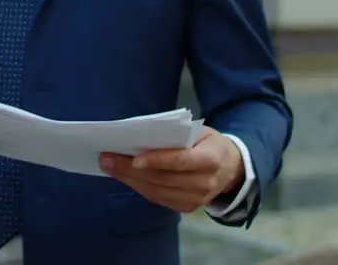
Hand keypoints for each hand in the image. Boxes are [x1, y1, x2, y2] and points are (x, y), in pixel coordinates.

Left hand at [98, 126, 244, 212]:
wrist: (231, 168)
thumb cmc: (209, 143)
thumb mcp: (199, 131)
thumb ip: (175, 135)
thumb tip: (140, 136)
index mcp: (210, 159)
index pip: (180, 161)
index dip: (157, 160)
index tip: (134, 158)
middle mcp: (204, 183)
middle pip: (162, 178)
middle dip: (130, 169)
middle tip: (106, 158)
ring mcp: (196, 199)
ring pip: (156, 191)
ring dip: (129, 179)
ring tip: (109, 166)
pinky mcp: (187, 207)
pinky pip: (158, 198)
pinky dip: (139, 187)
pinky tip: (124, 176)